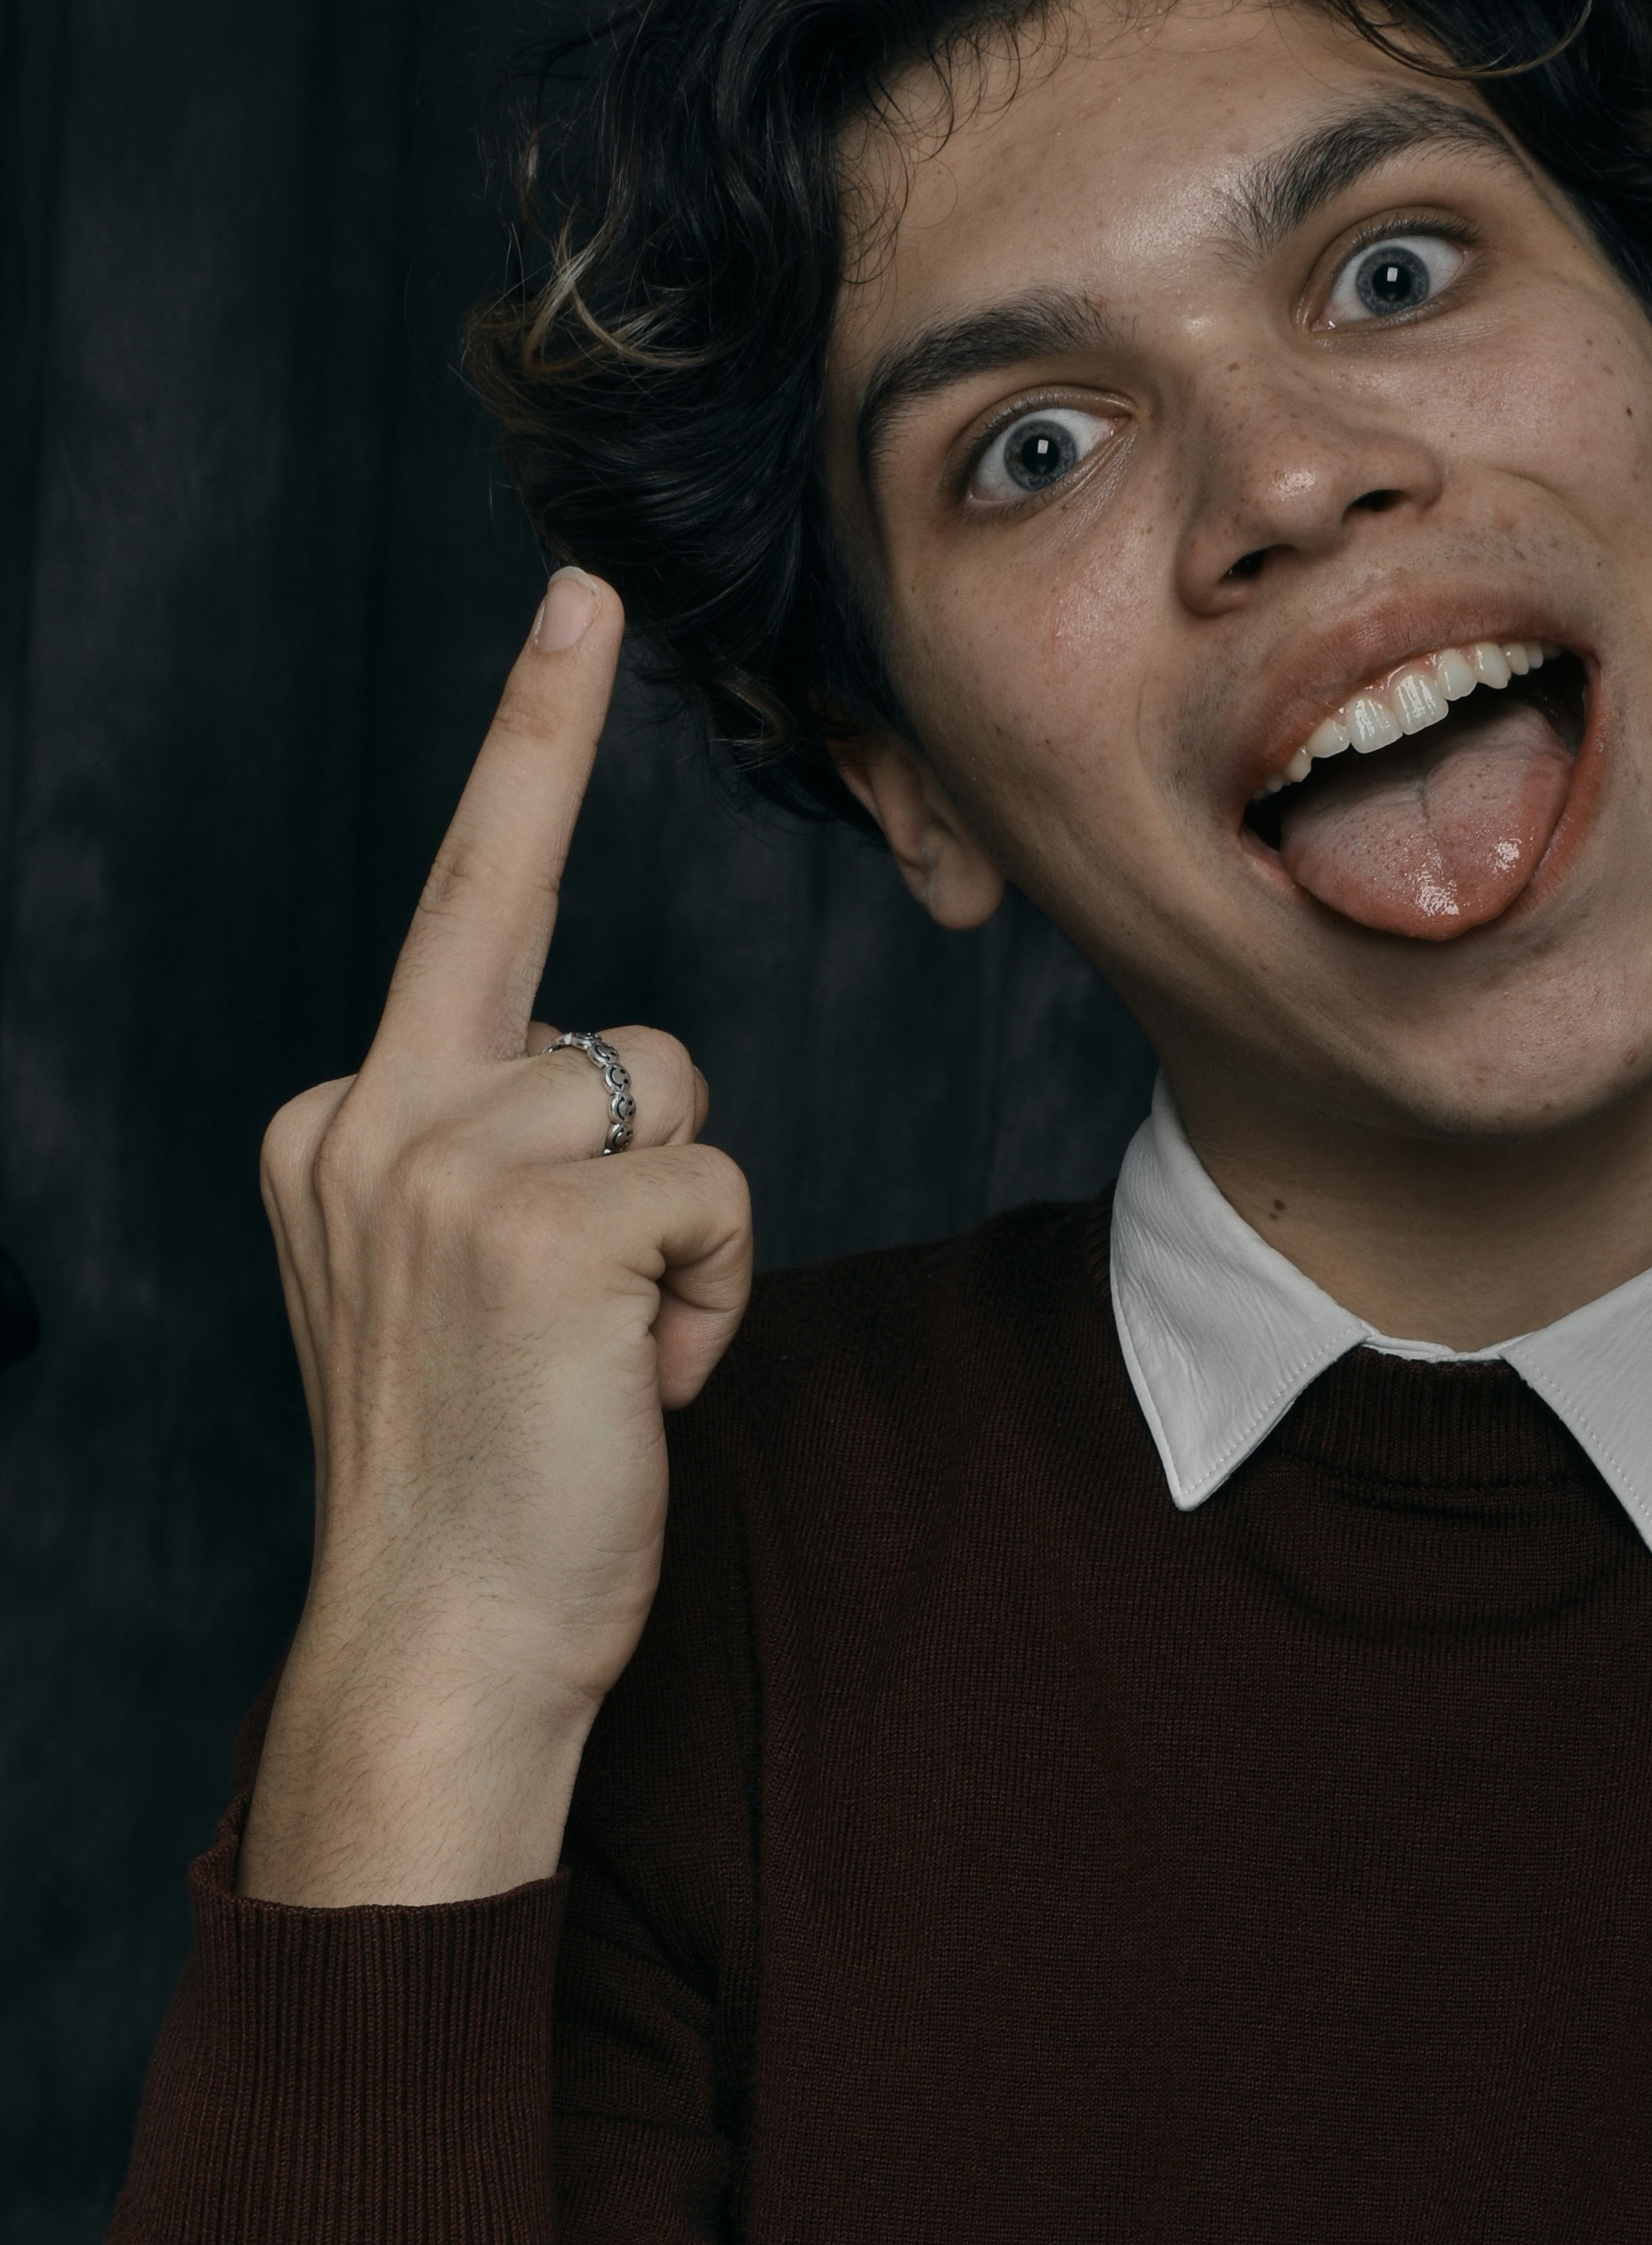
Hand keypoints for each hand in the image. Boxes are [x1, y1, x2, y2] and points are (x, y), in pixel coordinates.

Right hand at [237, 573, 752, 1902]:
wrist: (436, 1648)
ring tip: (606, 1363)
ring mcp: (444, 1166)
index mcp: (336, 1123)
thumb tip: (610, 1092)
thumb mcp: (445, 1290)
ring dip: (689, 1244)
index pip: (464, 898)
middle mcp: (368, 1115)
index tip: (579, 596)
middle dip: (657, 1144)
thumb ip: (490, 1160)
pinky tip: (636, 1387)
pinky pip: (721, 1193)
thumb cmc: (481, 1481)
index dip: (535, 741)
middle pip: (615, 1022)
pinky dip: (713, 1299)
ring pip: (682, 1109)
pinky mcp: (542, 1229)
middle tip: (603, 1308)